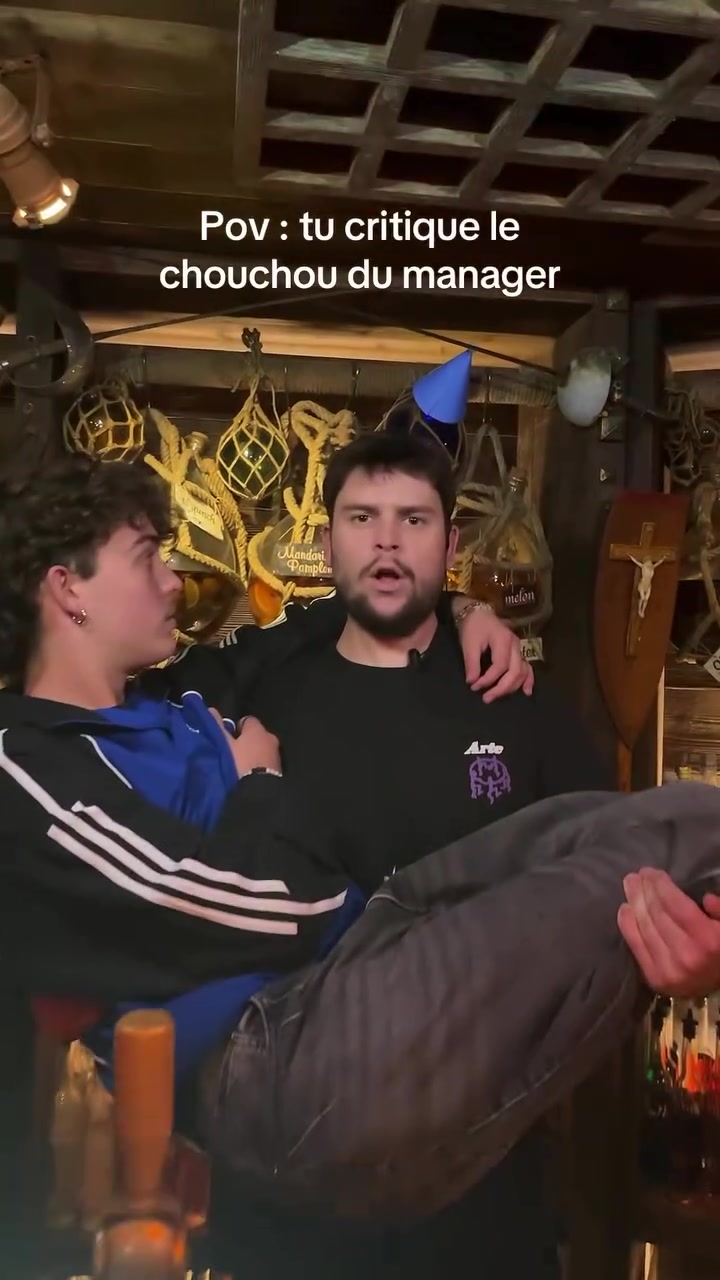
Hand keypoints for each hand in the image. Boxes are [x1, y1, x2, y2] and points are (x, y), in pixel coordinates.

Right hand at [210, 710, 280, 776]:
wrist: (258, 793)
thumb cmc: (239, 764)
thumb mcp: (224, 745)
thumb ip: (218, 726)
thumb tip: (212, 710)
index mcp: (258, 729)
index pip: (247, 721)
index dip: (235, 728)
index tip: (227, 739)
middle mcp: (271, 738)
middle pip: (256, 736)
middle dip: (245, 743)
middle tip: (231, 754)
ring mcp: (277, 756)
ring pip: (261, 750)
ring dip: (253, 755)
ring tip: (239, 768)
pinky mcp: (279, 772)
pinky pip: (266, 764)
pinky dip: (258, 767)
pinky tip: (249, 776)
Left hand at [456, 605, 533, 701]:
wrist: (479, 614)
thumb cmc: (473, 627)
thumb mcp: (469, 644)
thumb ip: (471, 663)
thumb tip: (472, 682)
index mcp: (503, 640)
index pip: (500, 666)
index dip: (488, 679)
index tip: (474, 686)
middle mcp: (515, 645)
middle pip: (514, 671)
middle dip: (501, 688)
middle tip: (486, 698)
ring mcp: (519, 649)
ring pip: (522, 672)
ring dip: (511, 687)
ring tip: (496, 696)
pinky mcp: (519, 653)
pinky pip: (528, 668)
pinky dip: (528, 680)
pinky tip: (527, 692)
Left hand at [617, 868, 719, 996]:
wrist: (717, 989)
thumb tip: (706, 899)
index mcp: (709, 940)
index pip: (676, 905)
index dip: (661, 885)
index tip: (651, 871)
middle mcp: (687, 954)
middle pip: (657, 913)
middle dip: (645, 890)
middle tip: (637, 875)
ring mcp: (668, 969)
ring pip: (645, 926)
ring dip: (634, 901)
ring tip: (630, 884)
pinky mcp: (655, 978)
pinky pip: (636, 945)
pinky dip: (627, 924)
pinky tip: (624, 908)